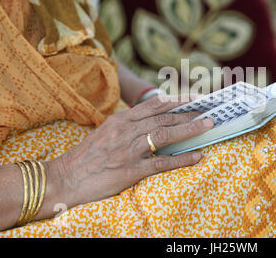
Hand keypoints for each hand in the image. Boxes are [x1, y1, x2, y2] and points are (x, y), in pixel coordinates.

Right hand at [50, 96, 213, 208]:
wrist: (65, 177)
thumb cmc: (88, 155)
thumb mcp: (107, 130)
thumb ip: (130, 124)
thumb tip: (155, 121)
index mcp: (121, 119)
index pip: (154, 104)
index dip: (177, 100)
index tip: (195, 97)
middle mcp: (126, 131)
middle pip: (164, 118)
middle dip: (189, 113)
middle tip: (209, 111)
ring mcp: (129, 150)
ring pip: (165, 135)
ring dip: (190, 129)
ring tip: (208, 126)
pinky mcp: (130, 170)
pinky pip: (161, 163)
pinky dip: (181, 159)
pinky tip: (197, 156)